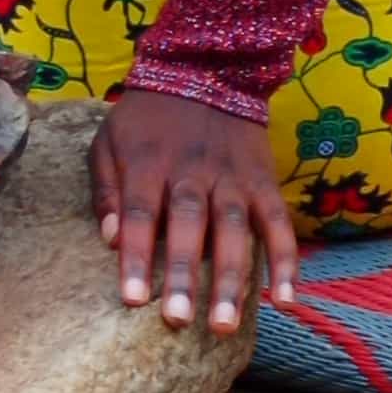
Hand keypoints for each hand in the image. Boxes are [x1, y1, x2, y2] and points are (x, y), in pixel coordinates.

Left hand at [92, 88, 298, 337]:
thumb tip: (111, 239)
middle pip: (189, 227)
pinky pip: (278, 224)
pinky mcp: (263, 182)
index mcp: (149, 164)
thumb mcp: (108, 141)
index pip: (142, 216)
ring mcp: (232, 178)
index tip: (134, 299)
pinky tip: (284, 300)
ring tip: (225, 325)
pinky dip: (284, 261)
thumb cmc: (146, 117)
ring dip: (232, 280)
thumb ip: (106, 190)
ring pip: (234, 231)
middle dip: (185, 275)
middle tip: (179, 322)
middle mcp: (192, 173)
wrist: (206, 67)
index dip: (137, 257)